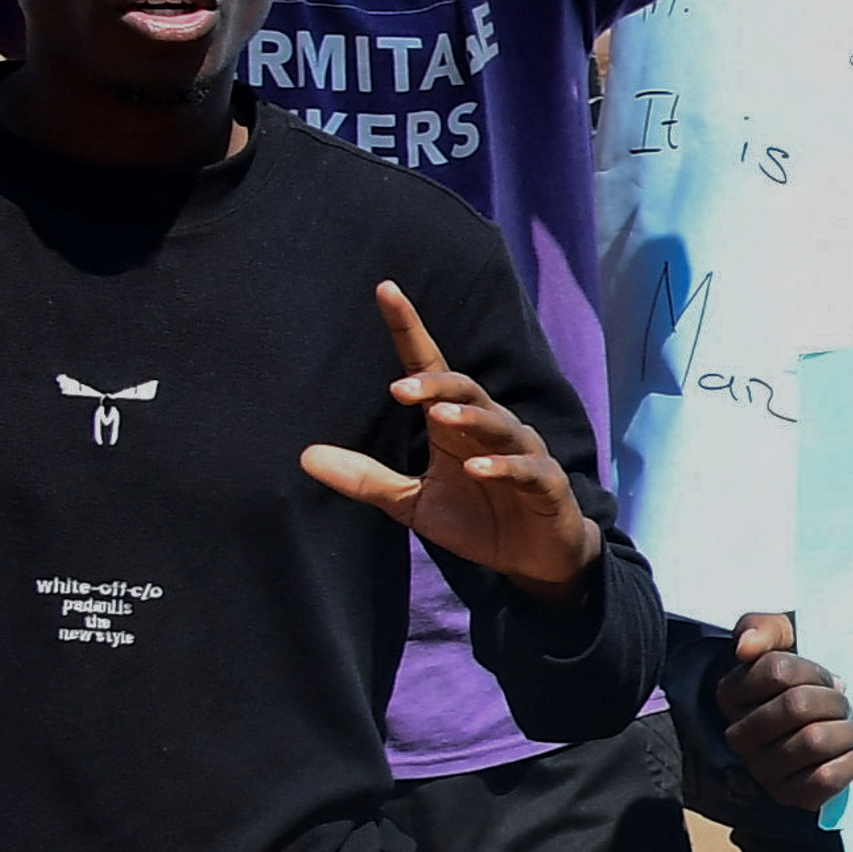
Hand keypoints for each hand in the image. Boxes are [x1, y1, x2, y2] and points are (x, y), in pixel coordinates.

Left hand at [298, 283, 601, 599]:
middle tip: (400, 389)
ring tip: (438, 417)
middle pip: (465, 390)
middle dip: (436, 384)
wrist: (533, 560)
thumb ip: (366, 479)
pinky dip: (503, 466)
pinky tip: (476, 469)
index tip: (385, 291)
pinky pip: (526, 469)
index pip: (430, 368)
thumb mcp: (412, 503)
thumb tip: (305, 457)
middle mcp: (490, 429)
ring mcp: (523, 453)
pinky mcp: (547, 484)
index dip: (409, 329)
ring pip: (498, 423)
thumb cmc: (476, 521)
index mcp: (456, 427)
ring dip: (469, 418)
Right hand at [716, 611, 852, 812]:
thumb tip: (746, 646)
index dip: (810, 670)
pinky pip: (828, 777)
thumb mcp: (783, 641)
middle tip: (839, 704)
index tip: (817, 677)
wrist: (821, 727)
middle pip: (798, 705)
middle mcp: (739, 736)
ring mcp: (762, 770)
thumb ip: (762, 628)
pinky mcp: (790, 796)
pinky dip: (850, 762)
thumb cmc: (802, 679)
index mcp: (731, 695)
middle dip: (833, 700)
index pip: (778, 671)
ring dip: (846, 730)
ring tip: (844, 729)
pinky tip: (846, 754)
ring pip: (816, 741)